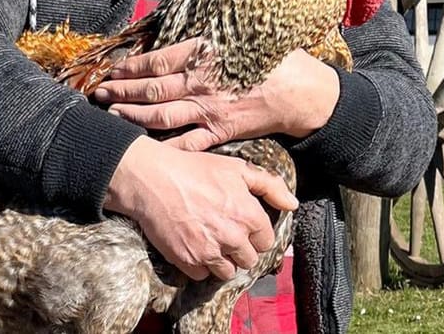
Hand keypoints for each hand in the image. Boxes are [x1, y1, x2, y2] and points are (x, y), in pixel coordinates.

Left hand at [95, 41, 340, 150]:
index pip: (156, 61)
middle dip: (120, 93)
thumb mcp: (240, 34)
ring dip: (132, 117)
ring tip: (112, 116)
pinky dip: (165, 147)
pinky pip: (186, 143)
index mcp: (203, 54)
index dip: (130, 67)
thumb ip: (207, 37)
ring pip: (160, 117)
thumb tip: (182, 34)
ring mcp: (208, 110)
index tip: (113, 70)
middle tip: (98, 94)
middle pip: (151, 91)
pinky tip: (147, 149)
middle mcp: (200, 83)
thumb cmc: (273, 58)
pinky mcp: (219, 132)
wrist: (302, 92)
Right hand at [104, 137, 296, 280]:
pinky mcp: (187, 260)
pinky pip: (202, 275)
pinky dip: (198, 265)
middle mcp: (233, 237)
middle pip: (249, 260)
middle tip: (223, 233)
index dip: (254, 233)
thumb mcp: (235, 168)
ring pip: (227, 272)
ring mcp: (210, 251)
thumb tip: (292, 204)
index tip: (241, 225)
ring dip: (221, 261)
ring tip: (208, 241)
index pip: (266, 241)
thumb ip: (269, 185)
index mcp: (248, 214)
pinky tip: (193, 245)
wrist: (151, 178)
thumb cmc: (193, 169)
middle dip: (239, 249)